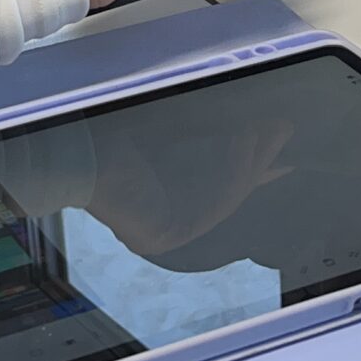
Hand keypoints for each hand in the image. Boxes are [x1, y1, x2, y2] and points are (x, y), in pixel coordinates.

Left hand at [88, 119, 295, 256]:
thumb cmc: (117, 136)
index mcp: (172, 200)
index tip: (283, 152)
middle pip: (229, 191)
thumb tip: (246, 122)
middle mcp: (172, 220)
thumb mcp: (171, 134)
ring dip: (250, 163)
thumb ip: (206, 134)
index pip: (223, 185)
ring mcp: (168, 233)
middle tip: (283, 129)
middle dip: (260, 159)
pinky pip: (208, 207)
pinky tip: (241, 145)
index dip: (255, 167)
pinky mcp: (163, 238)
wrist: (78, 149)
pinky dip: (229, 175)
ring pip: (224, 199)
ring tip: (266, 131)